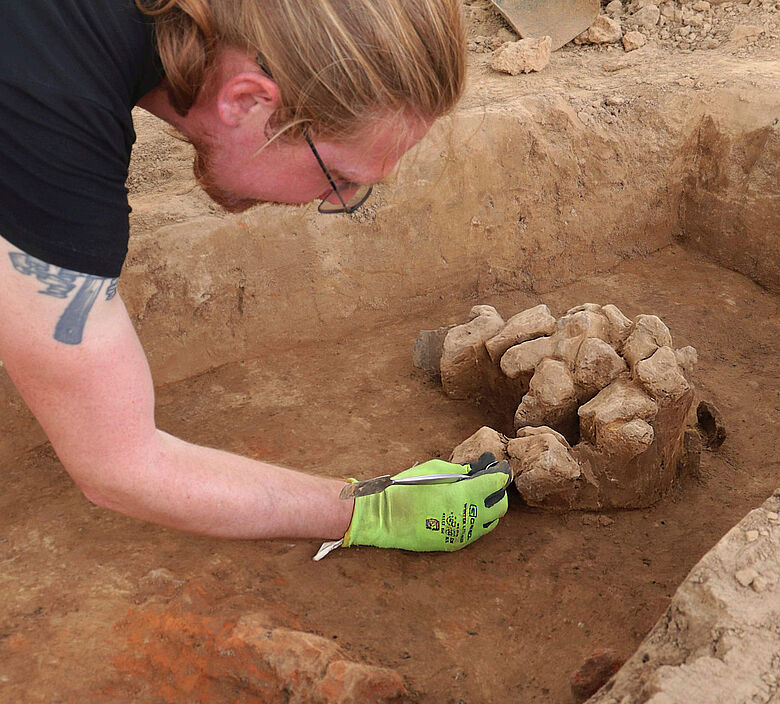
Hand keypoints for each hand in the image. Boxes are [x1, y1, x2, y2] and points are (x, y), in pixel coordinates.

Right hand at [343, 453, 510, 551]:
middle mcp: (468, 516)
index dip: (501, 475)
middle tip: (491, 484)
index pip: (495, 484)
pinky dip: (476, 521)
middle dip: (498, 493)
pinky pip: (475, 533)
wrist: (386, 518)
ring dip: (489, 509)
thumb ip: (458, 470)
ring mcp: (463, 533)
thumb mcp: (433, 469)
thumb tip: (474, 471)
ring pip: (490, 523)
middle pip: (500, 507)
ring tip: (478, 498)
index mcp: (464, 495)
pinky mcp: (455, 543)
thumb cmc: (407, 489)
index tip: (501, 470)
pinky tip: (465, 511)